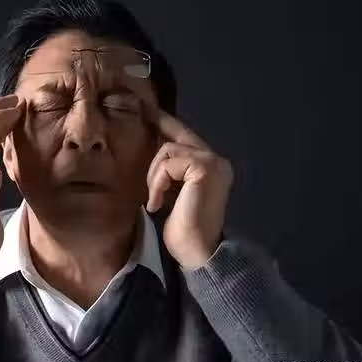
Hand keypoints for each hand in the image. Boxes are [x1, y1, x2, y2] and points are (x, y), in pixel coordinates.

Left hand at [145, 106, 233, 269]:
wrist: (197, 251)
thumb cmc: (183, 228)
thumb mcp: (174, 192)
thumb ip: (171, 170)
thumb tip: (153, 148)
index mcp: (211, 166)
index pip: (185, 136)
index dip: (166, 122)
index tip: (147, 109)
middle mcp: (216, 160)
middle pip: (176, 138)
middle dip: (156, 151)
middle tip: (145, 160)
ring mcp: (213, 162)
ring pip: (168, 150)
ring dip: (154, 176)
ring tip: (155, 200)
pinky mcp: (203, 168)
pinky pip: (168, 162)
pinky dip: (157, 182)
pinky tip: (157, 203)